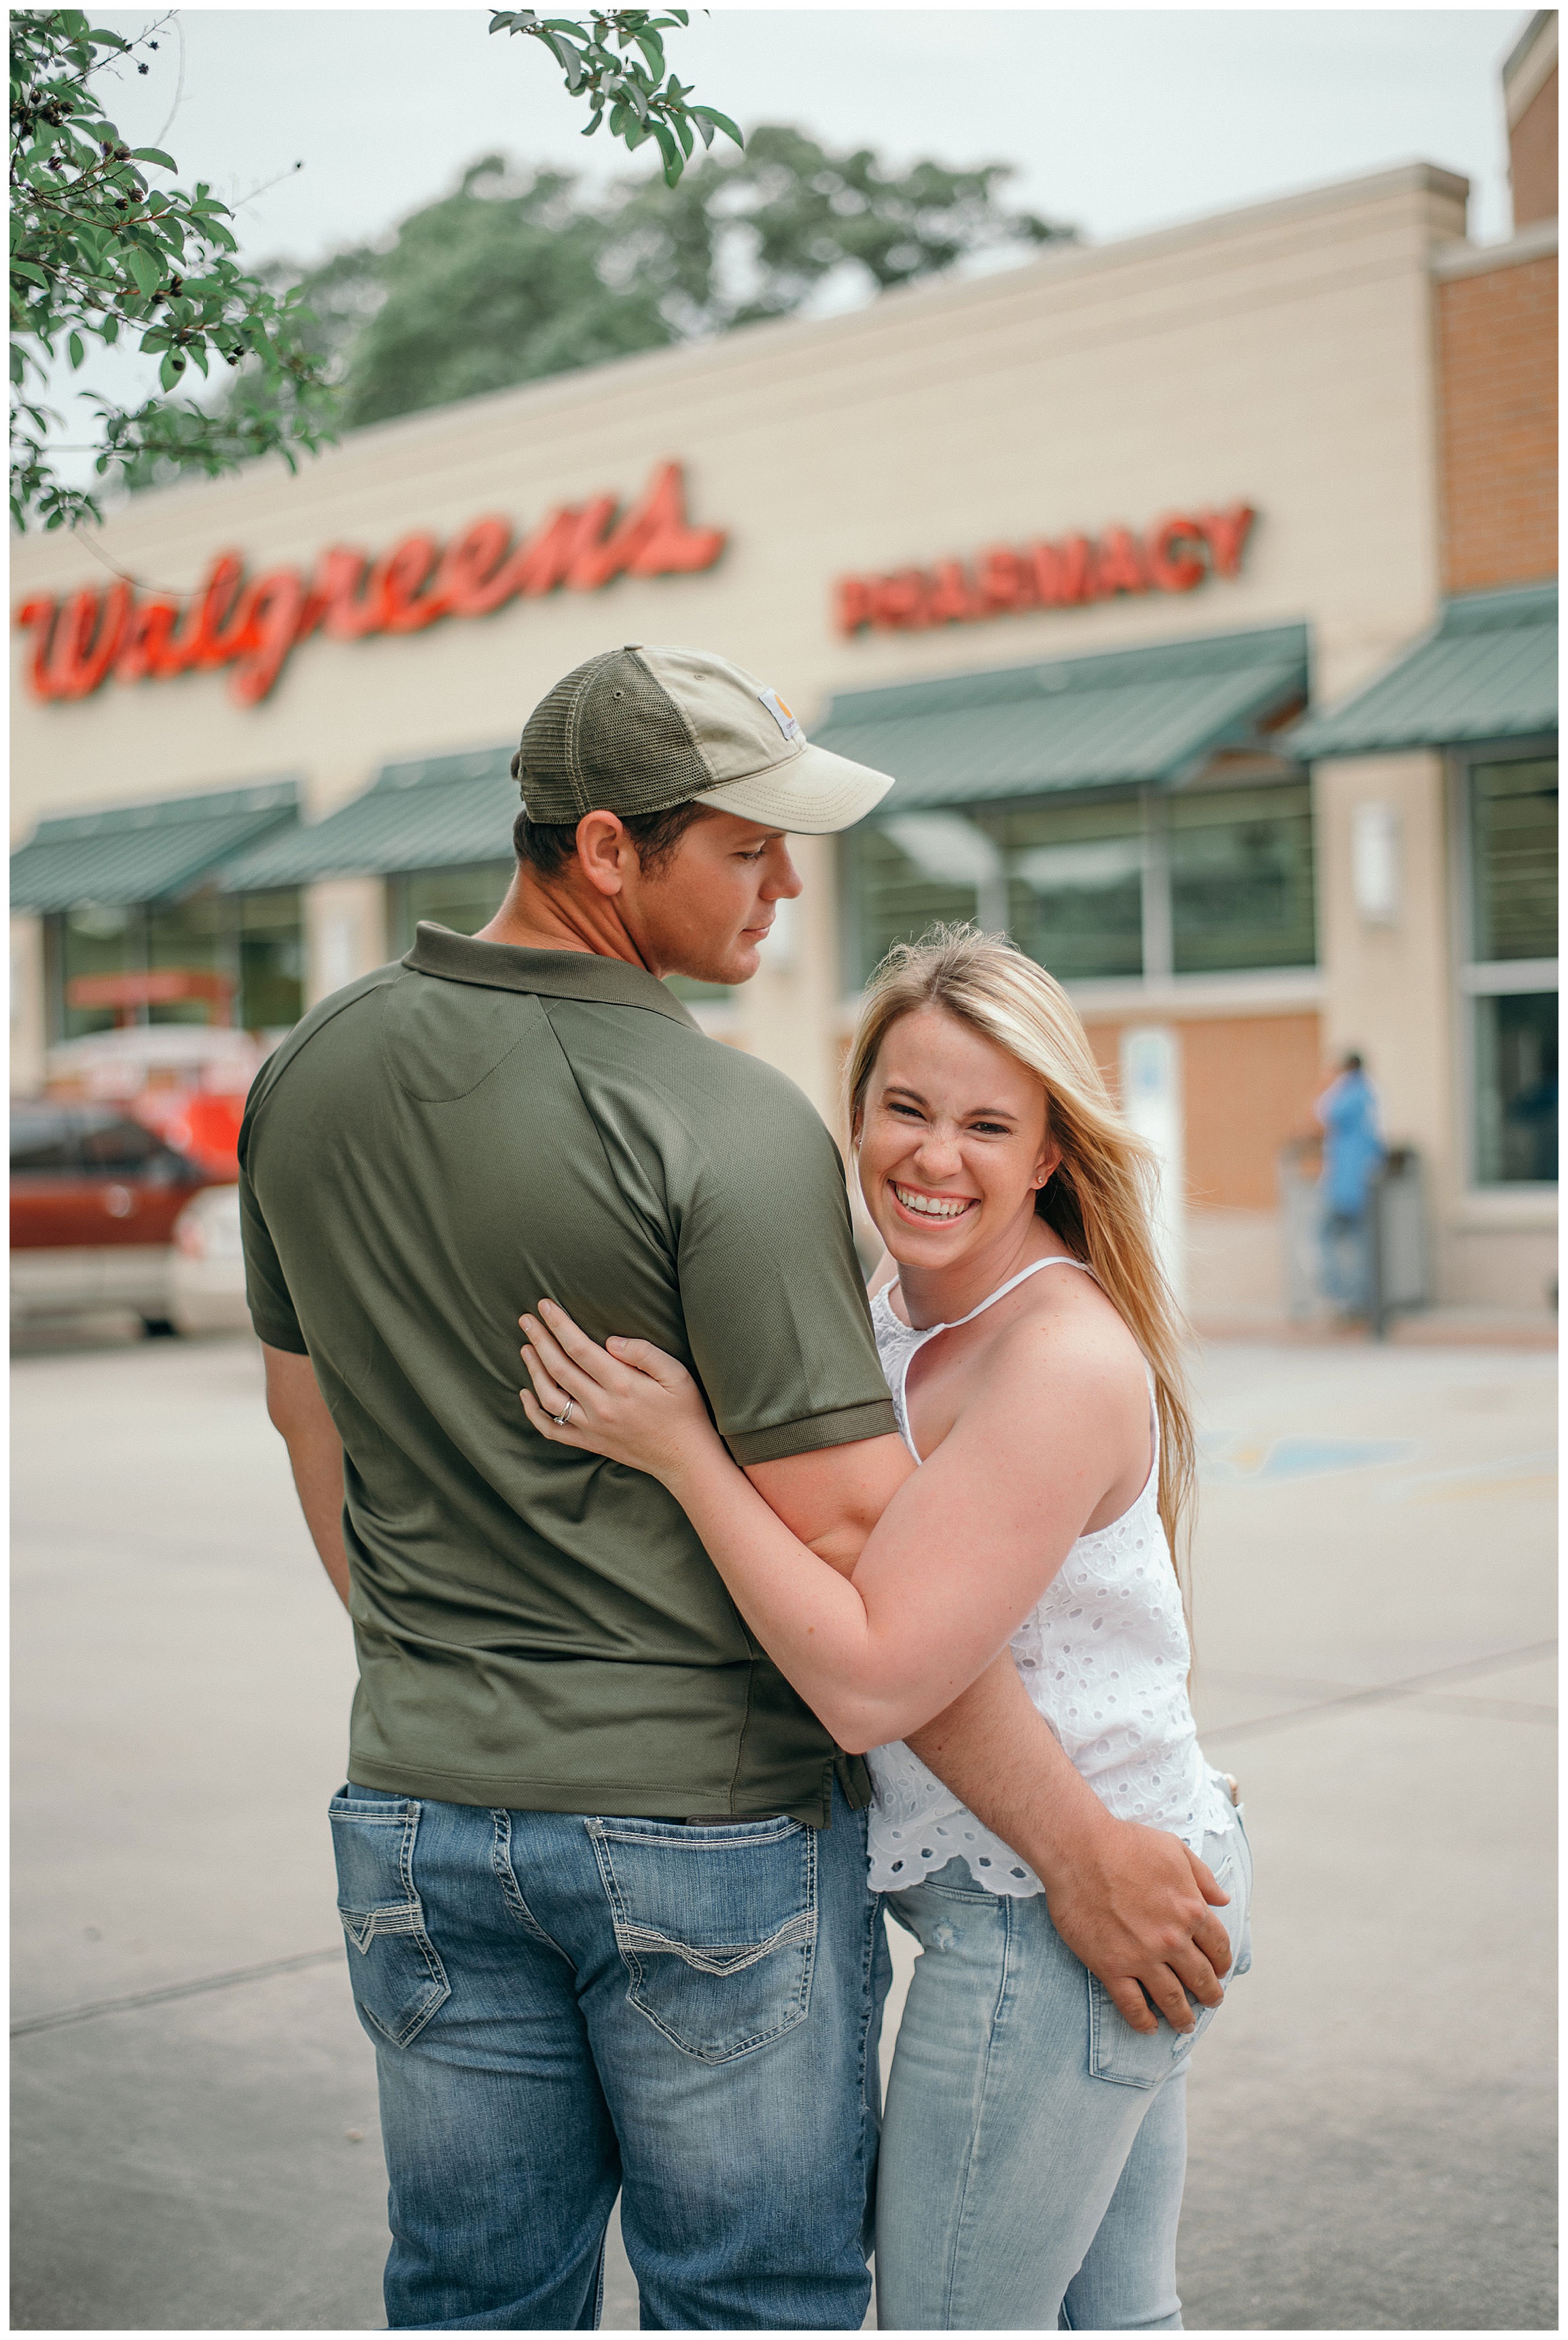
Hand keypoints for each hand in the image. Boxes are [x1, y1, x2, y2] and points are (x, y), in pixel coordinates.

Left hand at [519, 1300, 719, 1484]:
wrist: (685, 1458)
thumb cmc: (685, 1411)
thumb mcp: (676, 1374)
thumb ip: (644, 1353)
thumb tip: (611, 1341)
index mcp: (622, 1384)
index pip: (579, 1348)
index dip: (559, 1325)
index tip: (545, 1306)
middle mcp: (601, 1406)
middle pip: (559, 1368)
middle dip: (539, 1340)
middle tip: (525, 1319)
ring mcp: (592, 1427)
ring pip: (549, 1397)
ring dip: (533, 1370)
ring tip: (525, 1348)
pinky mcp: (589, 1443)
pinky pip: (552, 1431)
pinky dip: (533, 1414)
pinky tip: (525, 1394)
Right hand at [1044, 1809, 1231, 2034]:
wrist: (1079, 1849)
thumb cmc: (1126, 1843)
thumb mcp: (1175, 1850)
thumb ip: (1203, 1877)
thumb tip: (1224, 1899)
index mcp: (1191, 1910)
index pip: (1218, 1948)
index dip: (1222, 1963)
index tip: (1220, 1971)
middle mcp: (1173, 1940)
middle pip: (1200, 1978)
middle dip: (1209, 1995)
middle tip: (1210, 2002)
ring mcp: (1142, 1956)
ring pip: (1172, 1998)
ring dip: (1182, 2017)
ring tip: (1185, 2025)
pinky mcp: (1111, 1967)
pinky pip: (1132, 2005)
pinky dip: (1144, 2021)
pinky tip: (1149, 2027)